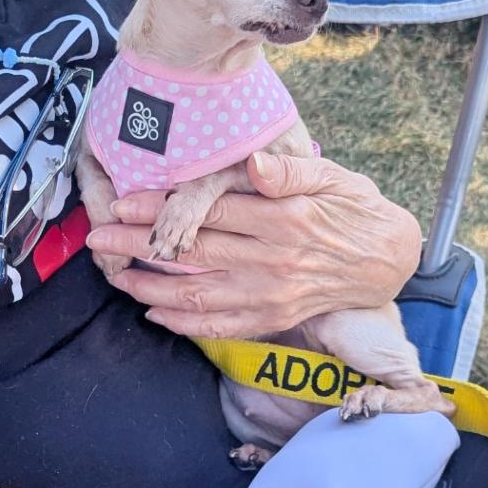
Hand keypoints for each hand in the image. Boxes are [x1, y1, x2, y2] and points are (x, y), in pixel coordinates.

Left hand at [84, 152, 420, 337]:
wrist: (390, 260)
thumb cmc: (356, 209)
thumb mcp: (333, 177)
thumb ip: (289, 171)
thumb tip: (252, 162)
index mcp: (281, 219)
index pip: (206, 212)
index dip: (158, 208)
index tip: (119, 202)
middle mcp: (272, 260)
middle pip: (191, 253)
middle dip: (137, 245)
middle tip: (98, 237)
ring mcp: (271, 295)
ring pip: (198, 295)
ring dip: (151, 287)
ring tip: (115, 276)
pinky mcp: (274, 318)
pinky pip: (221, 325)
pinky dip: (184, 323)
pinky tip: (155, 312)